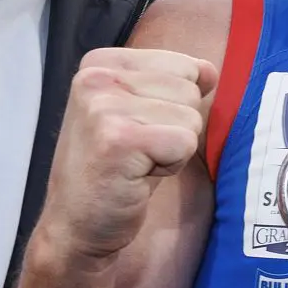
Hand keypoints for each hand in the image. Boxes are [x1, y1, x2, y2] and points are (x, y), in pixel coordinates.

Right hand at [36, 47, 216, 264]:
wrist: (76, 225)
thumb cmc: (112, 171)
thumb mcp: (140, 114)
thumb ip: (172, 85)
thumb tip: (211, 70)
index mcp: (100, 62)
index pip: (184, 65)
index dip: (173, 106)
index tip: (137, 129)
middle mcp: (96, 77)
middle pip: (189, 91)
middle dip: (174, 127)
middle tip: (136, 151)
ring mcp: (104, 106)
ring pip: (190, 118)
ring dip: (172, 148)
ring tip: (135, 162)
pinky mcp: (118, 139)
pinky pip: (184, 143)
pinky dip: (170, 166)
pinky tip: (136, 175)